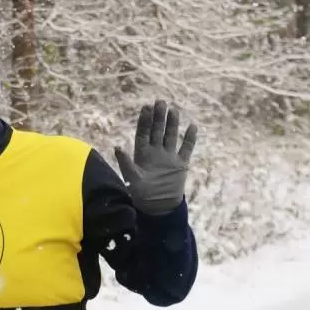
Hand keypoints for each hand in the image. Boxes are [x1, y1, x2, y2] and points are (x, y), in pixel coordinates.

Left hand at [114, 99, 197, 214]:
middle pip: (157, 131)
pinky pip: (186, 148)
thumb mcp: (131, 177)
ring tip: (173, 110)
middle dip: (158, 117)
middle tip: (160, 102)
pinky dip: (190, 138)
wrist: (158, 207)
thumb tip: (117, 146)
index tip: (146, 107)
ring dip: (172, 123)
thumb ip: (125, 162)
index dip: (144, 121)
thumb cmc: (141, 193)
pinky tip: (192, 126)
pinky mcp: (180, 164)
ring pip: (171, 136)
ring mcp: (169, 157)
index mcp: (142, 154)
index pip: (143, 133)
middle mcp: (155, 152)